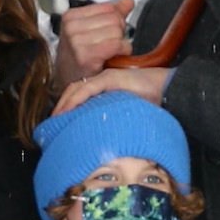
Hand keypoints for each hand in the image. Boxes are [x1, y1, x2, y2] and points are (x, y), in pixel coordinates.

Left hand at [53, 67, 168, 115]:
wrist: (168, 90)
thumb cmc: (152, 104)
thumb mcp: (128, 115)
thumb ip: (114, 120)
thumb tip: (102, 140)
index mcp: (106, 89)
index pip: (80, 96)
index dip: (67, 108)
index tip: (59, 124)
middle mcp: (102, 82)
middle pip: (73, 92)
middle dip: (61, 107)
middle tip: (51, 124)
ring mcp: (105, 78)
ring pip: (76, 90)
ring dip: (63, 104)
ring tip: (56, 119)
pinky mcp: (109, 78)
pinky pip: (86, 89)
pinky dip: (74, 100)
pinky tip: (66, 111)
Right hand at [54, 0, 134, 88]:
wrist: (67, 85)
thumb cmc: (80, 58)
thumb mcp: (91, 32)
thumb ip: (111, 14)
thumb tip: (129, 0)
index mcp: (71, 16)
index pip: (108, 8)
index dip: (115, 21)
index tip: (107, 35)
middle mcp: (71, 27)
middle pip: (114, 19)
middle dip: (119, 32)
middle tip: (110, 47)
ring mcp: (76, 41)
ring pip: (116, 31)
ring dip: (120, 44)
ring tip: (109, 54)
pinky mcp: (85, 56)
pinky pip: (116, 44)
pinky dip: (122, 51)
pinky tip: (114, 59)